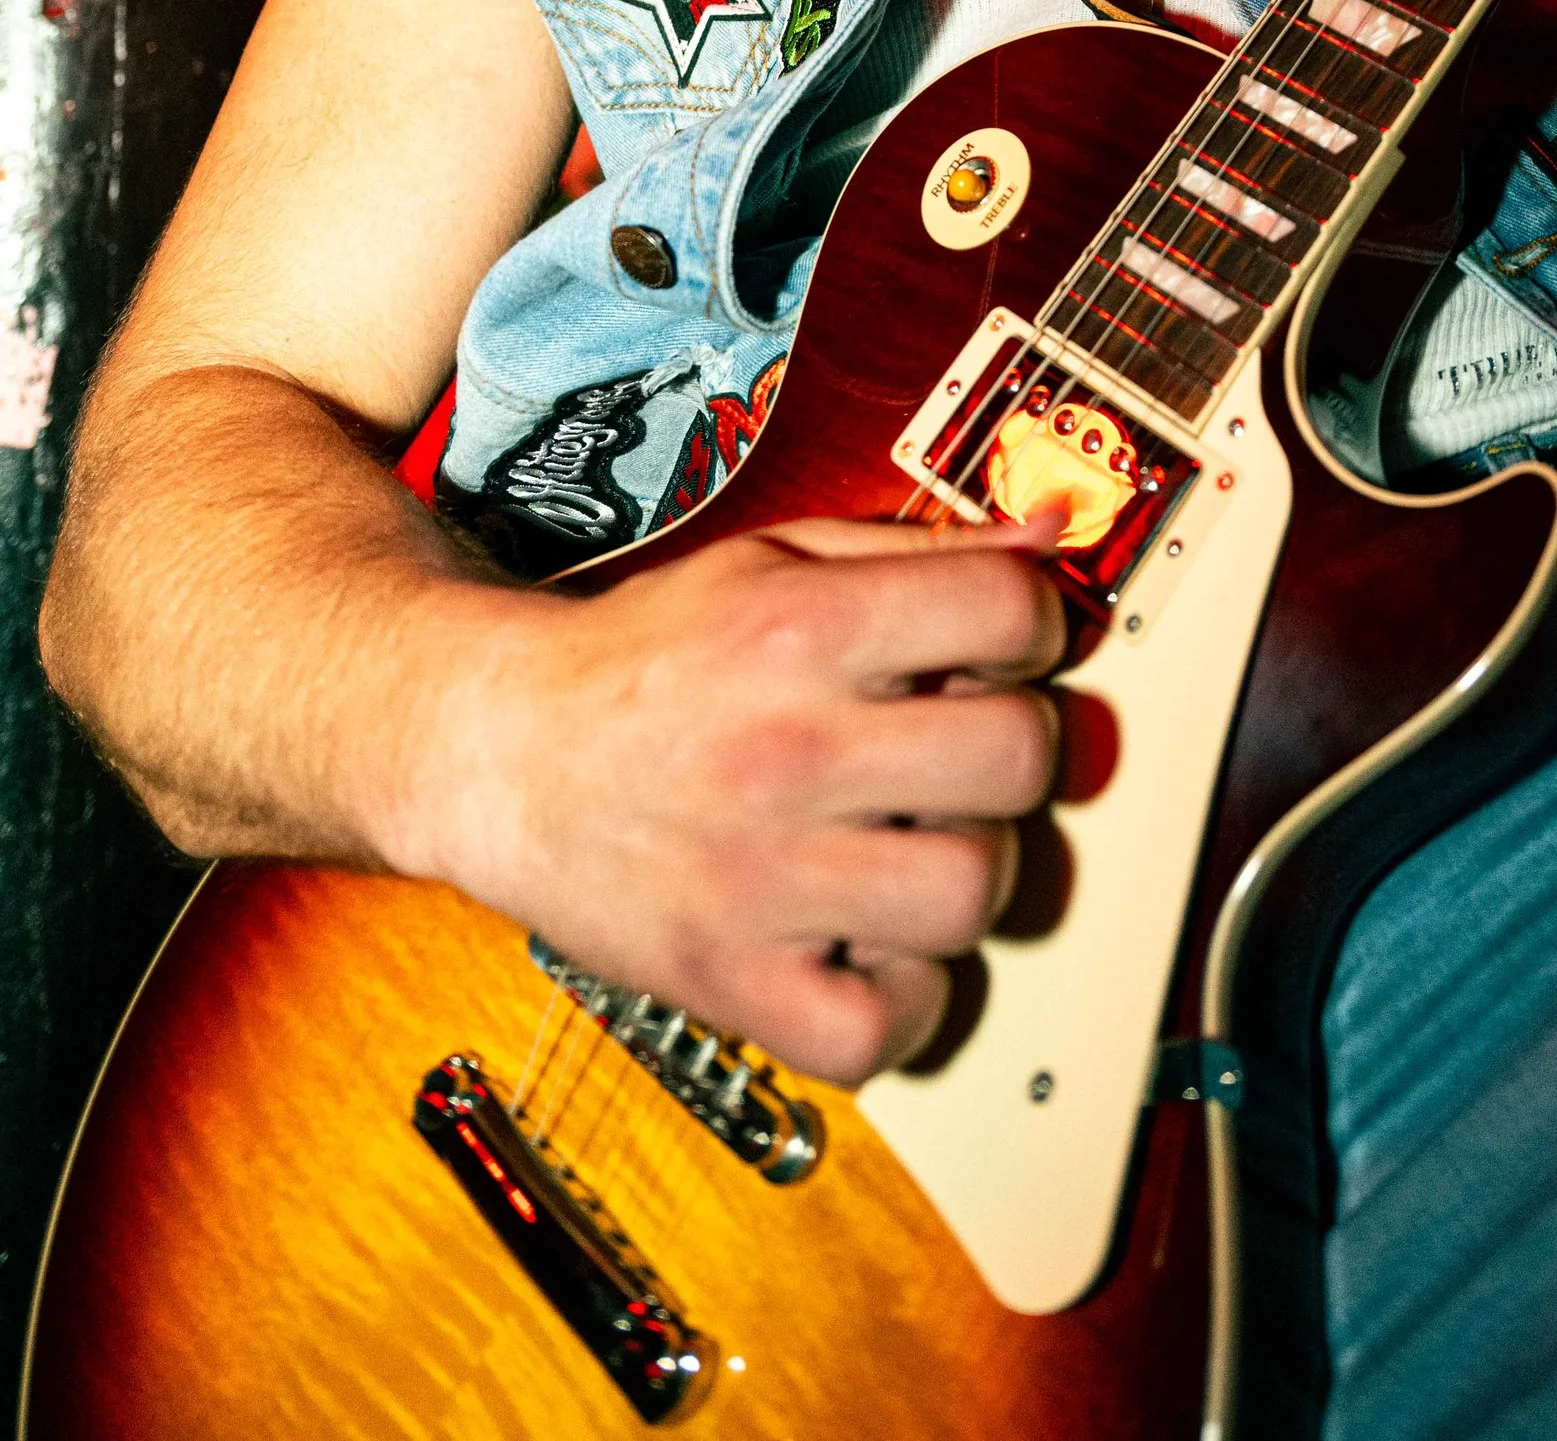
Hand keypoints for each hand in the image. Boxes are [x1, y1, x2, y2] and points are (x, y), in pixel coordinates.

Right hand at [407, 515, 1065, 1084]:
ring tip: (912, 840)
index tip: (995, 652)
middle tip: (956, 749)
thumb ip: (917, 548)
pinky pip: (881, 1030)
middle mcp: (786, 749)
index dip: (1027, 627)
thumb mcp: (773, 560)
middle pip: (1017, 756)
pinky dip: (901, 1001)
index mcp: (800, 628)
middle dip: (1010, 744)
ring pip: (971, 892)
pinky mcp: (725, 980)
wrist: (496, 751)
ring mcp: (758, 877)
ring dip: (965, 866)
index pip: (1007, 613)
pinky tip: (873, 941)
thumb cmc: (643, 657)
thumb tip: (1049, 538)